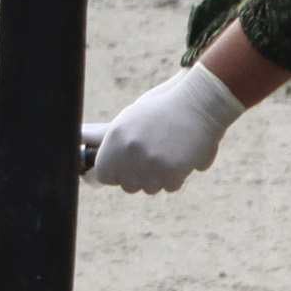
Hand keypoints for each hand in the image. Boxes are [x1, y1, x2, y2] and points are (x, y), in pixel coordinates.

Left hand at [88, 63, 247, 194]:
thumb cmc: (165, 107)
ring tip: (168, 152)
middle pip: (128, 185)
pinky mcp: (172, 173)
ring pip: (150, 188)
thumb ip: (112, 142)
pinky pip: (170, 187)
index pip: (105, 174)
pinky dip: (177, 176)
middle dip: (139, 176)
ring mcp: (150, 164)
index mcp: (115, 136)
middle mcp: (129, 152)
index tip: (126, 167)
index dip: (117, 172)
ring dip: (159, 177)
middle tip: (153, 156)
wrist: (200, 102)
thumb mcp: (131, 118)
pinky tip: (181, 156)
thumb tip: (90, 164)